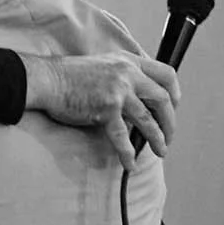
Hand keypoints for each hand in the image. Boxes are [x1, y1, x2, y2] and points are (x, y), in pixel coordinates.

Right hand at [20, 52, 179, 168]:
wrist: (48, 79)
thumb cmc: (70, 76)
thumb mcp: (104, 65)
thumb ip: (123, 76)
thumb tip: (138, 99)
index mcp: (129, 61)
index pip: (166, 74)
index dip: (175, 93)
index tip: (173, 108)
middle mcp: (127, 73)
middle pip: (163, 99)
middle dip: (170, 121)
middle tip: (168, 135)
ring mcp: (118, 90)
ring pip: (148, 119)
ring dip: (157, 138)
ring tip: (160, 151)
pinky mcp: (106, 107)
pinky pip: (123, 136)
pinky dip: (128, 152)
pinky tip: (130, 163)